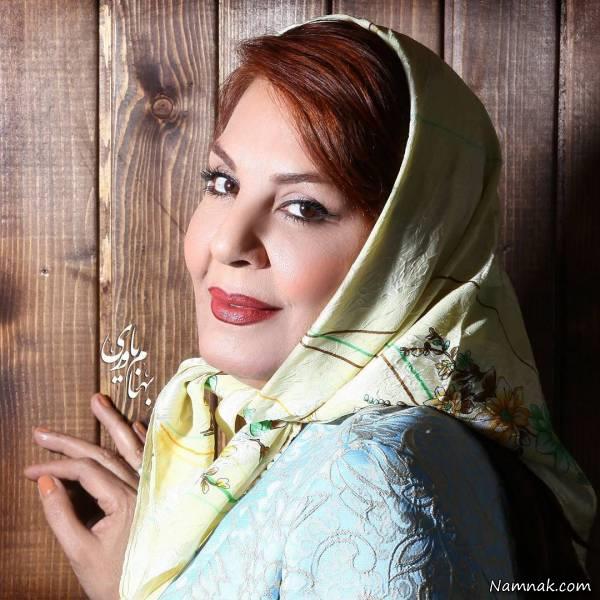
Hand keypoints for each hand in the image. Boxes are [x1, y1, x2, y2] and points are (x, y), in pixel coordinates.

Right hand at [23, 393, 147, 599]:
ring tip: (98, 400)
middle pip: (103, 453)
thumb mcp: (80, 553)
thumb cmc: (116, 579)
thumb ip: (60, 515)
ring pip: (131, 447)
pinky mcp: (160, 492)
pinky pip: (150, 458)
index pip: (85, 471)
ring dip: (113, 422)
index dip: (55, 467)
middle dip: (71, 441)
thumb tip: (44, 482)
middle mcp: (141, 486)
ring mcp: (153, 487)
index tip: (29, 470)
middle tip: (42, 430)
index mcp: (123, 500)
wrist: (155, 592)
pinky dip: (140, 440)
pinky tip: (133, 424)